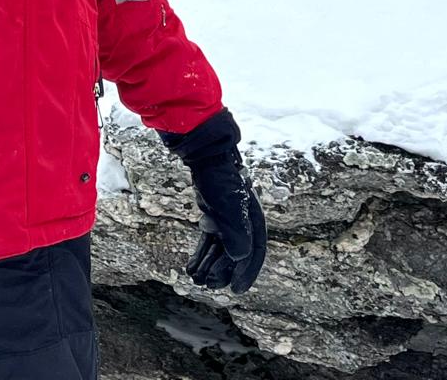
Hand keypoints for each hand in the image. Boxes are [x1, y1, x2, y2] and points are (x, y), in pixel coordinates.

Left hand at [160, 110, 266, 293]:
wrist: (204, 155)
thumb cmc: (219, 179)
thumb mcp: (228, 207)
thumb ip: (235, 233)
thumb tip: (238, 258)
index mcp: (252, 218)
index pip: (255, 250)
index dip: (247, 272)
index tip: (236, 290)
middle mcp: (243, 220)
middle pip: (236, 252)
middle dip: (223, 270)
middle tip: (209, 283)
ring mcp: (227, 218)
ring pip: (221, 248)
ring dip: (210, 264)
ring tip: (196, 278)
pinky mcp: (213, 215)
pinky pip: (209, 240)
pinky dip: (202, 254)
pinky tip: (191, 267)